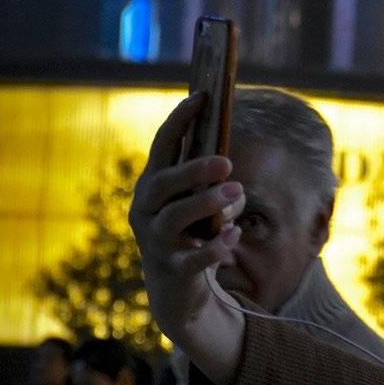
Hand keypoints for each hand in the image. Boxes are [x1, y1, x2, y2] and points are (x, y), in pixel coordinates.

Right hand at [127, 94, 246, 384]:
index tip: (203, 96)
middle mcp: (146, 210)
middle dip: (193, 170)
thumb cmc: (193, 231)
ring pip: (173, 218)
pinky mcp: (172, 270)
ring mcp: (156, 241)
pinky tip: (234, 236)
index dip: (180, 120)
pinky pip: (193, 258)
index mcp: (154, 185)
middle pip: (163, 183)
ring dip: (205, 203)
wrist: (177, 288)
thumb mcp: (201, 201)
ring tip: (236, 192)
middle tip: (227, 161)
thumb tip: (228, 170)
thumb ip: (211, 181)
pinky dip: (214, 247)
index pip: (163, 146)